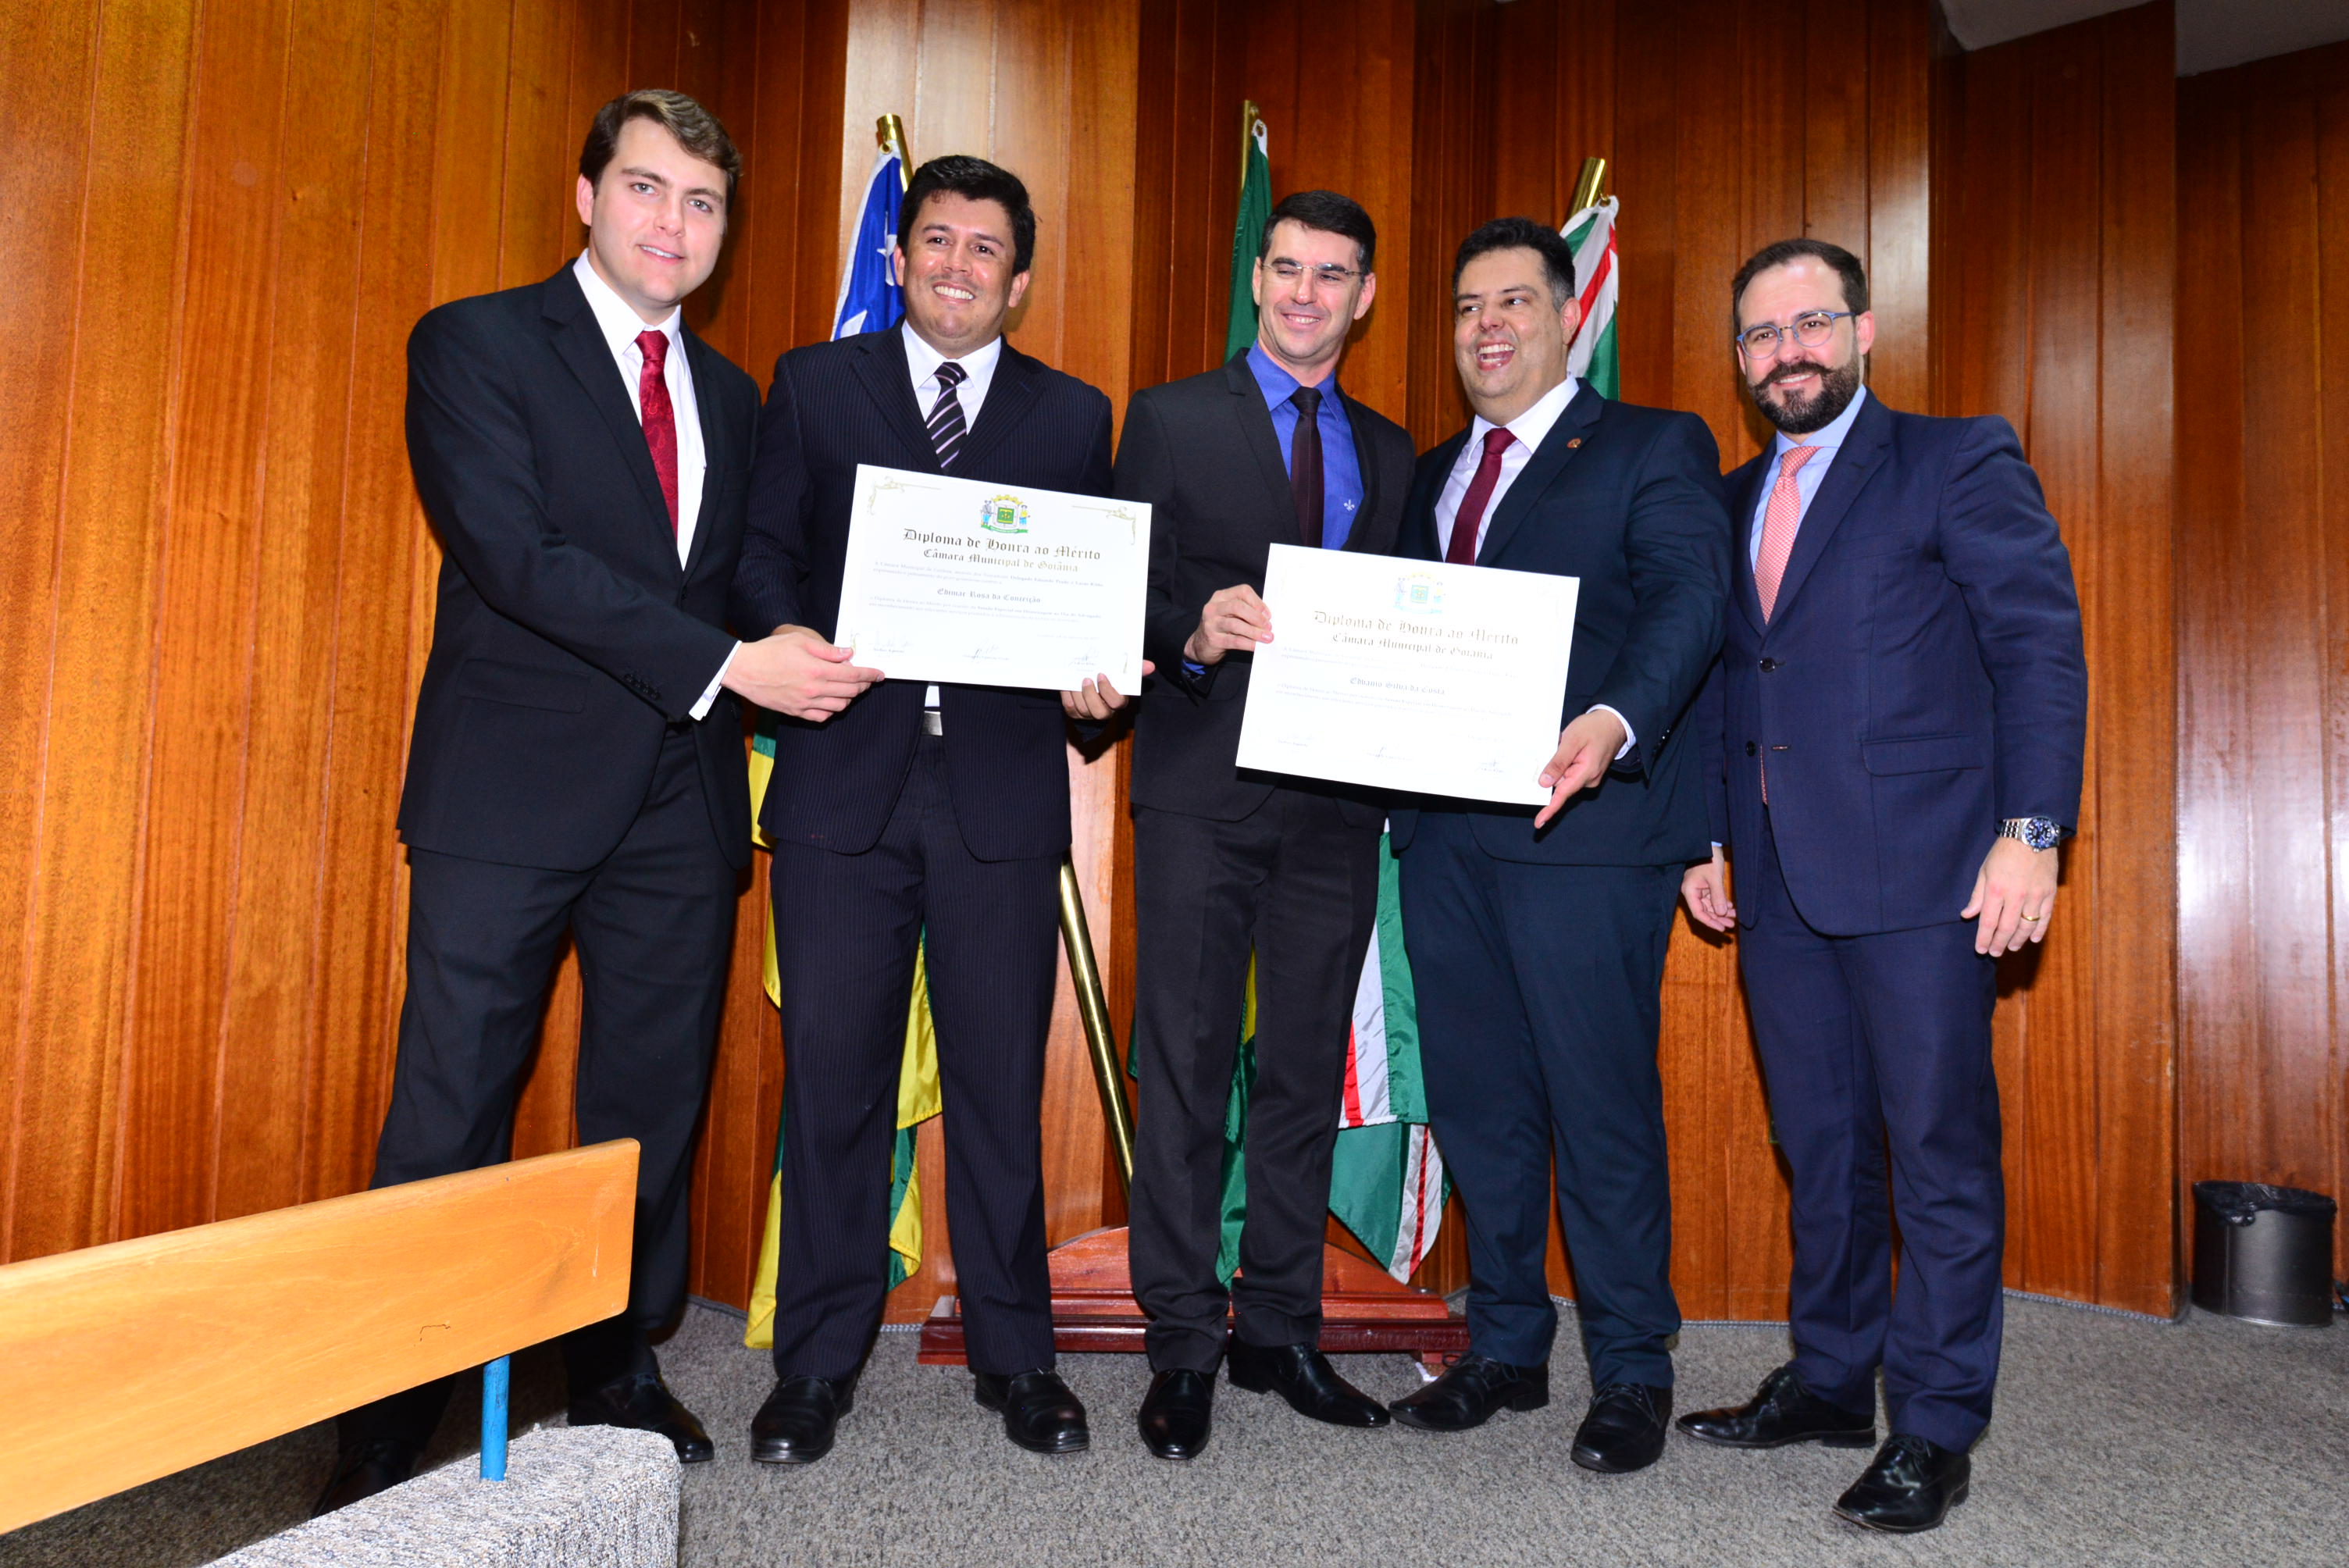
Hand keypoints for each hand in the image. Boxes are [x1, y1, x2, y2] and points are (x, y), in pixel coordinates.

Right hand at [721, 625, 883, 721]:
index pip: (854, 675)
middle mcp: (814, 690)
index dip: (870, 674)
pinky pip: (823, 716)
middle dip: (863, 685)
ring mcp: (805, 704)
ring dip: (849, 697)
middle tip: (866, 679)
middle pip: (850, 692)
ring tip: (849, 688)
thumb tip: (848, 654)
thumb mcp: (800, 641)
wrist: (744, 670)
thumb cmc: (770, 651)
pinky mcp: (796, 712)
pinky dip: (832, 709)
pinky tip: (832, 700)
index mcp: (817, 670)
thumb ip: (827, 649)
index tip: (880, 674)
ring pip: (839, 706)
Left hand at [1060, 660, 1155, 720]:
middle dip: (1091, 696)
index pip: (1117, 702)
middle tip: (1086, 679)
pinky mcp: (1075, 713)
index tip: (1101, 675)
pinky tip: (1066, 684)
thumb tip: (1150, 666)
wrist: (1092, 685)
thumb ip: (1136, 669)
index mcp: (1118, 701)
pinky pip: (1069, 707)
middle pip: (1099, 712)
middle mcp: (1104, 711)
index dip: (1108, 691)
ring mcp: (1088, 714)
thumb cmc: (1111, 680)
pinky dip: (1067, 695)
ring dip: (1077, 694)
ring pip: (1082, 710)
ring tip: (1075, 679)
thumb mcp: (1123, 674)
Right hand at [1183, 584, 1271, 665]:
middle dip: (1256, 617)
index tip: (1268, 615)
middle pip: (1238, 606)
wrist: (1201, 644)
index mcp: (1221, 596)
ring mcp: (1211, 623)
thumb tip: (1267, 619)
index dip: (1257, 602)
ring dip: (1255, 632)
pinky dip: (1248, 643)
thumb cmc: (1222, 627)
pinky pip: (1234, 641)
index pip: (1242, 591)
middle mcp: (1214, 607)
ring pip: (1236, 624)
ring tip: (1267, 637)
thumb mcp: (1232, 614)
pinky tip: (1257, 646)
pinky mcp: (1212, 639)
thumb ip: (1247, 611)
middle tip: (1268, 627)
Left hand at [1534, 708, 1627, 828]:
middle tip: (1556, 748)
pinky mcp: (1587, 773)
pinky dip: (1565, 763)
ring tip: (1567, 745)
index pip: (1563, 795)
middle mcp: (1588, 780)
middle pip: (1560, 784)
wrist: (1614, 722)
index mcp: (1586, 773)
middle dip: (1552, 772)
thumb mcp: (1572, 740)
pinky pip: (1570, 772)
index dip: (1549, 809)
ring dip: (1559, 765)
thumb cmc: (1594, 728)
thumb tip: (1544, 783)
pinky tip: (1569, 749)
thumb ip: (1558, 762)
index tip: (1539, 822)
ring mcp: (1589, 777)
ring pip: (1564, 777)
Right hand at [1682, 848, 1736, 932]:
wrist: (1707, 843)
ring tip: (1734, 916)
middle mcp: (1692, 892)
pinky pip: (1712, 899)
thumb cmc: (1708, 858)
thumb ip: (1718, 896)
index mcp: (1690, 891)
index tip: (1722, 928)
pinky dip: (1721, 903)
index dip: (1710, 922)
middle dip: (1718, 918)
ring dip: (1721, 911)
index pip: (1698, 913)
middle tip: (1731, 925)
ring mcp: (1698, 889)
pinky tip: (1730, 906)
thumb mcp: (1715, 878)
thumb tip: (1722, 913)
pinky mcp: (1705, 886)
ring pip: (1709, 906)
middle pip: (1704, 911)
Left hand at [1960, 836, 2058, 954]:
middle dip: (1999, 943)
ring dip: (2018, 940)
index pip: (1989, 922)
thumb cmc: (2003, 852)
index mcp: (1996, 889)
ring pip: (2027, 925)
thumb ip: (1977, 896)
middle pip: (2007, 927)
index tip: (1980, 949)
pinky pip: (2045, 917)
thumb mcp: (1984, 871)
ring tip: (2011, 947)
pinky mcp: (2050, 892)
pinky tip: (2034, 939)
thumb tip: (1967, 915)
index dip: (1984, 938)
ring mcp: (2035, 895)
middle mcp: (2016, 895)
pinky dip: (2039, 930)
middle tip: (1995, 953)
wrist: (2031, 834)